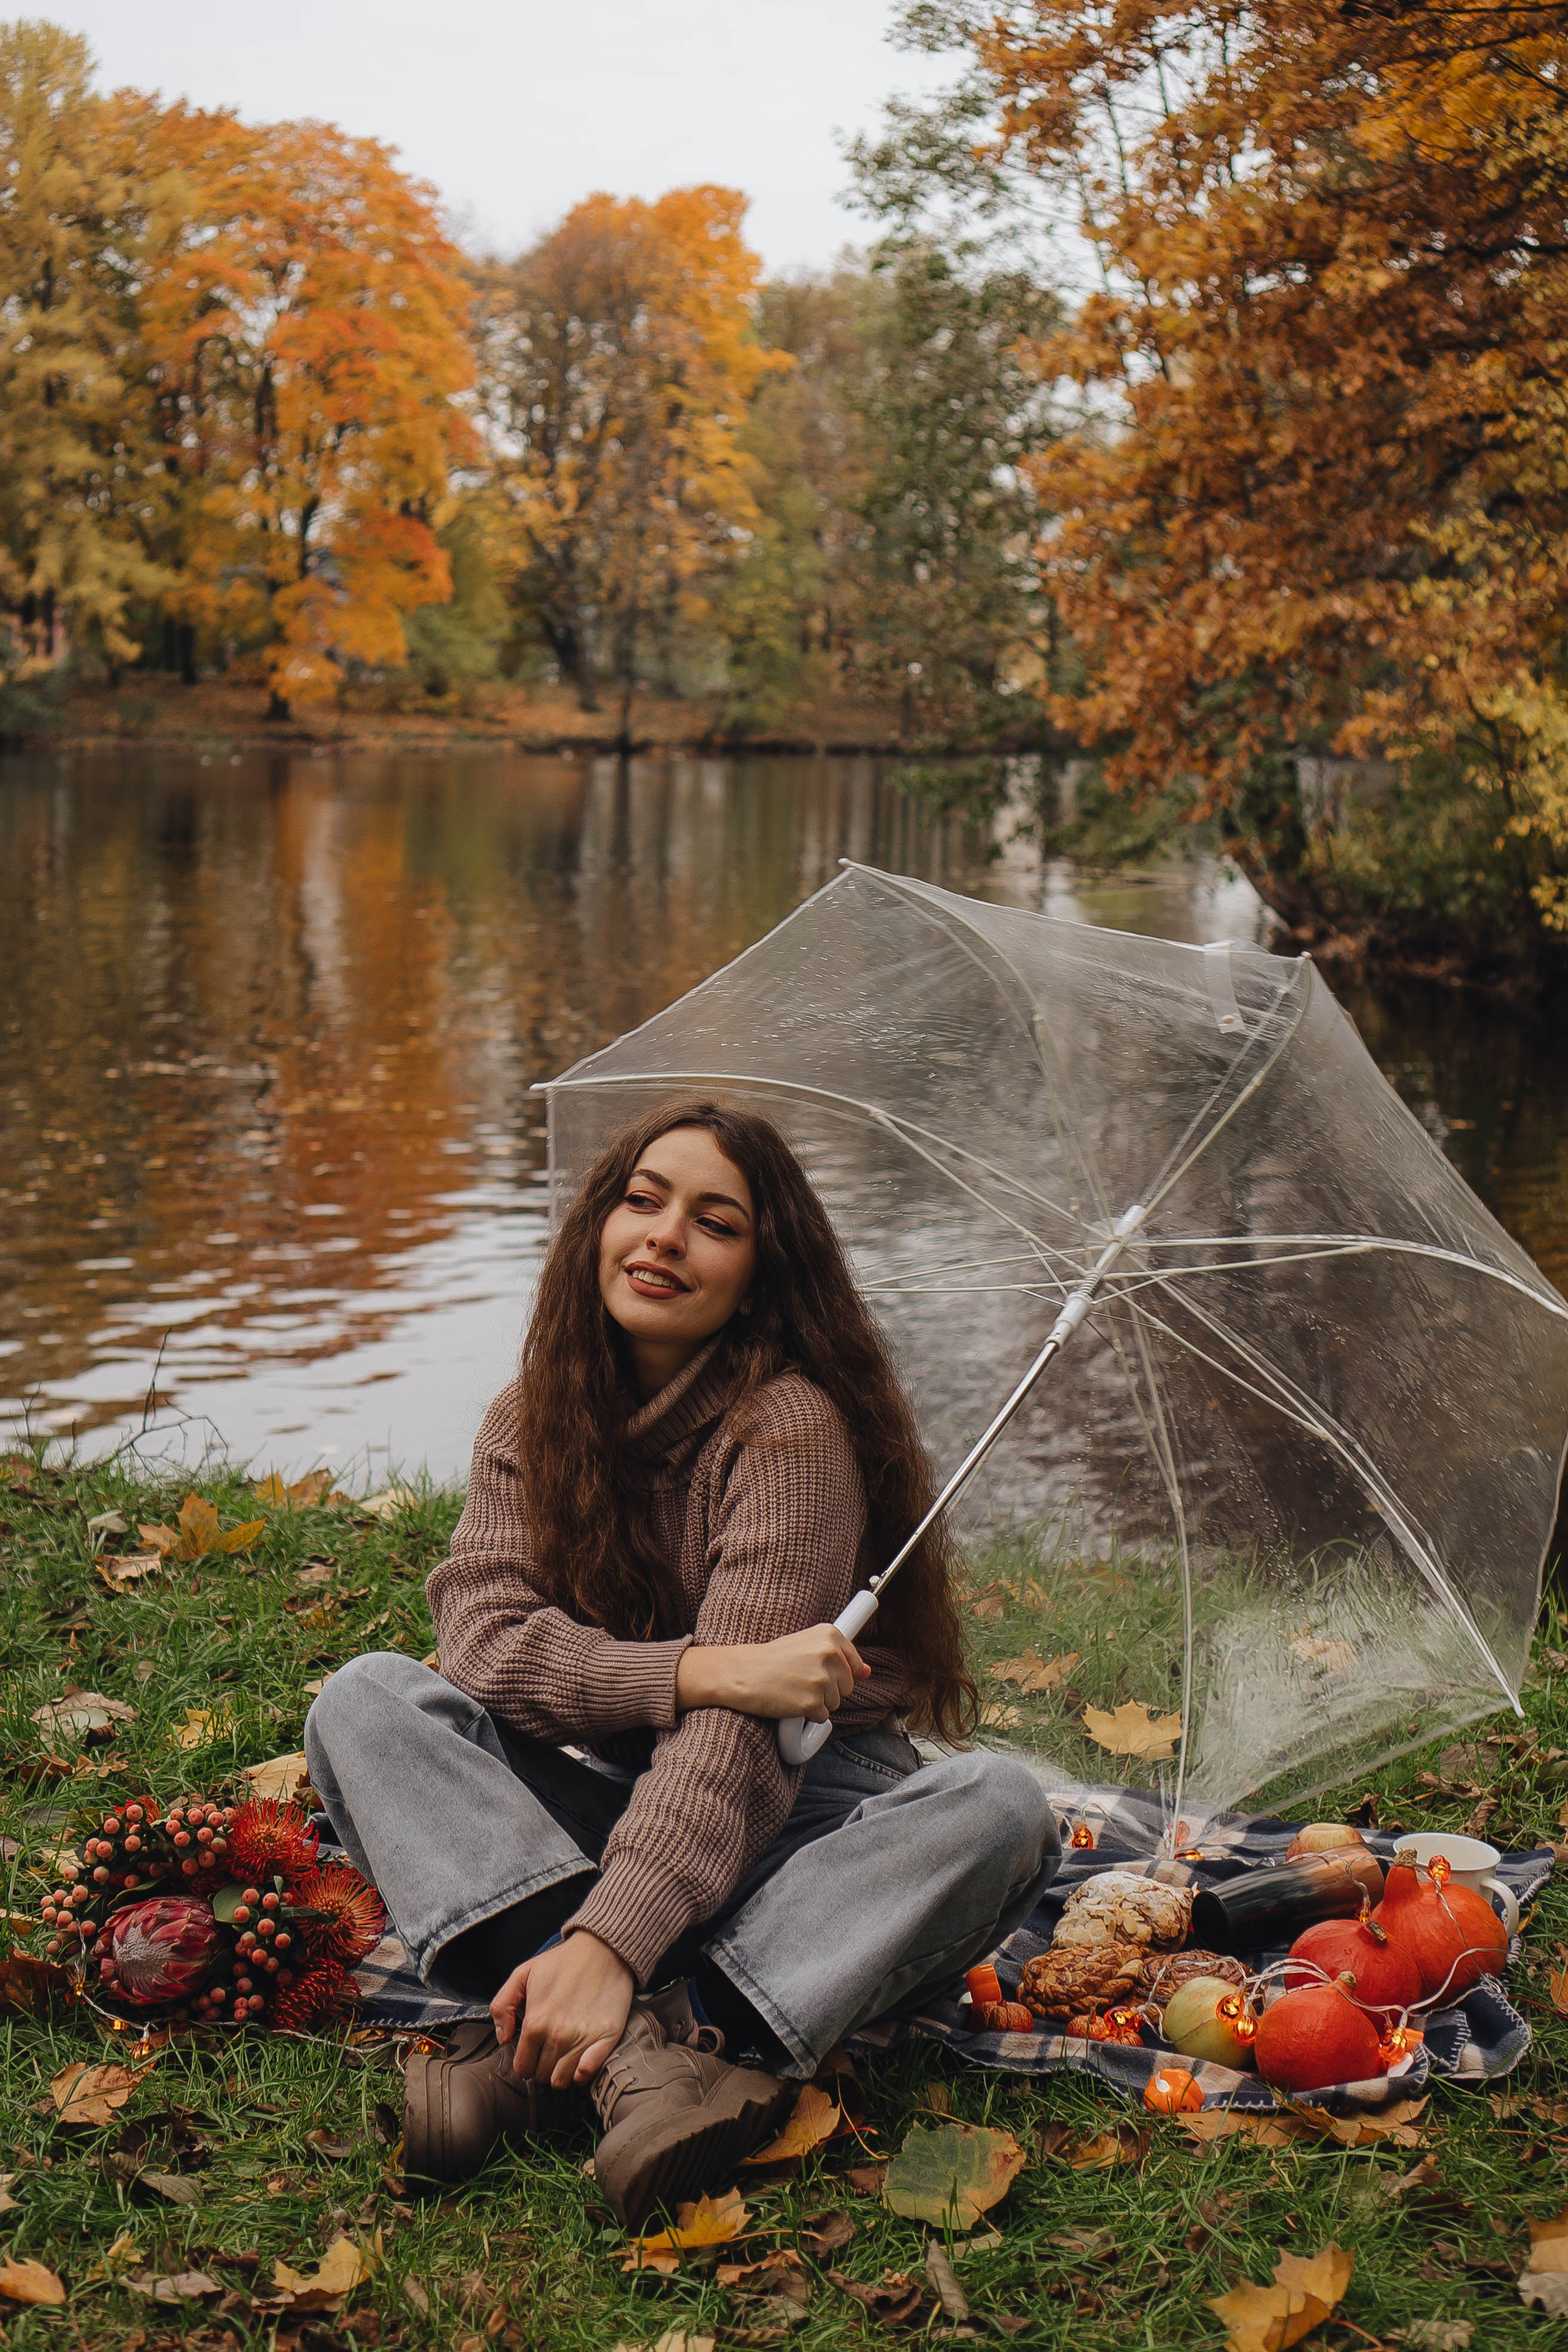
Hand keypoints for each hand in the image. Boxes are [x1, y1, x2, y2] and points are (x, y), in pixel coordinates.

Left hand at [491, 1930, 634, 2087]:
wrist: (603, 1949)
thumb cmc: (562, 1962)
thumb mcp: (523, 1973)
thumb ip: (502, 2006)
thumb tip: (503, 2039)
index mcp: (535, 2023)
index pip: (523, 2067)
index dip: (526, 2062)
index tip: (532, 2053)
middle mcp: (557, 2036)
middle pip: (542, 2075)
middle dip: (542, 2067)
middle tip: (549, 2051)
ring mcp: (582, 2039)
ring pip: (562, 2080)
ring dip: (560, 2073)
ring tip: (564, 2057)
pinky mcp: (606, 2038)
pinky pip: (587, 2074)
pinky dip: (581, 2073)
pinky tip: (581, 2060)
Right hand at [676, 1623, 870, 1721]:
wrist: (741, 1672)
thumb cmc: (771, 1659)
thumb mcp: (807, 1645)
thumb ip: (838, 1656)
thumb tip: (867, 1672)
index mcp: (830, 1635)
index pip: (854, 1664)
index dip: (837, 1673)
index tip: (817, 1672)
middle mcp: (830, 1654)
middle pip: (847, 1686)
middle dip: (827, 1689)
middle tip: (799, 1680)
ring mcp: (822, 1679)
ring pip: (835, 1703)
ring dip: (816, 1701)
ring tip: (793, 1688)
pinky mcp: (812, 1702)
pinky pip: (821, 1717)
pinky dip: (807, 1714)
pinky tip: (790, 1701)